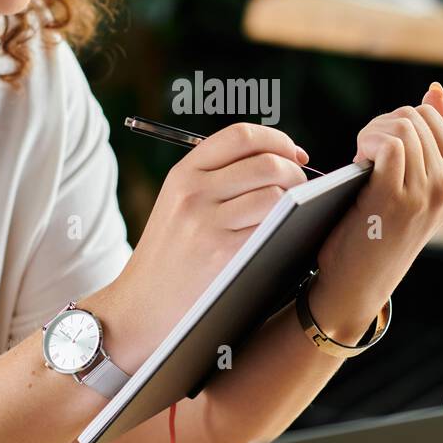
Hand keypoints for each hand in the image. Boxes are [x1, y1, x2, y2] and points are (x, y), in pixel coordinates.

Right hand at [99, 122, 309, 365]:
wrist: (139, 307)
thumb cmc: (169, 257)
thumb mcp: (177, 205)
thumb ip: (217, 179)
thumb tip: (280, 161)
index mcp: (184, 174)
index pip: (241, 136)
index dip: (277, 140)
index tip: (294, 154)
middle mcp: (194, 192)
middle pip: (266, 163)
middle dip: (295, 172)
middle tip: (302, 189)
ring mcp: (208, 223)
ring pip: (276, 193)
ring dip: (297, 201)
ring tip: (296, 214)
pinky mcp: (223, 254)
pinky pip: (273, 227)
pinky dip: (288, 228)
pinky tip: (288, 235)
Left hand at [310, 82, 442, 341]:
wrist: (358, 280)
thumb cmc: (381, 228)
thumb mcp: (415, 184)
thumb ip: (429, 141)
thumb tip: (434, 90)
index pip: (432, 116)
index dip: (399, 120)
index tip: (381, 145)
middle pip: (413, 116)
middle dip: (382, 124)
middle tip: (365, 152)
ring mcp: (426, 191)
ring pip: (400, 126)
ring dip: (370, 134)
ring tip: (360, 159)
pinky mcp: (396, 197)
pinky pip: (390, 143)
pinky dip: (367, 144)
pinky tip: (357, 163)